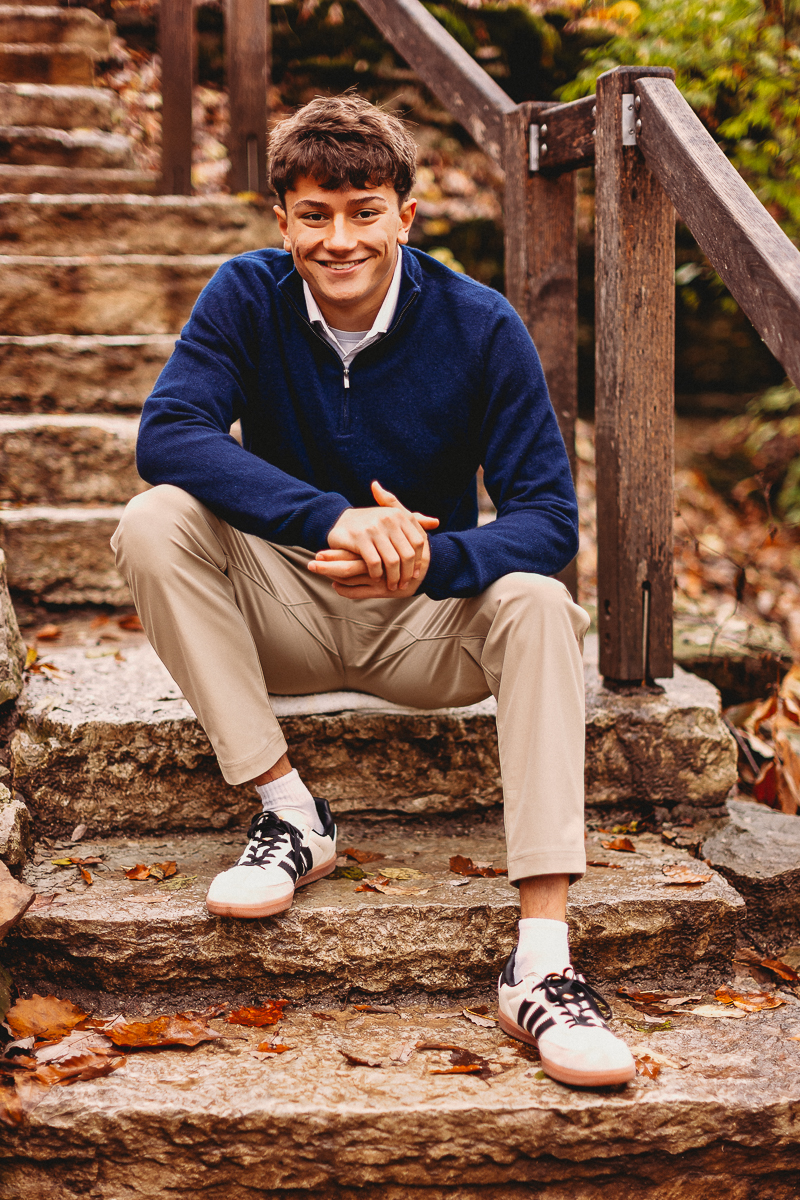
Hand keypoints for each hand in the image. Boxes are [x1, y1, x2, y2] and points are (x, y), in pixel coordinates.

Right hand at [310, 481, 437, 591]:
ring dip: (393, 578)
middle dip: (407, 574)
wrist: (343, 521)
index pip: (419, 543)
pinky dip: (378, 574)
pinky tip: (377, 578)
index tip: (415, 574)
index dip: (418, 561)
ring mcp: (373, 528)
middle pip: (407, 555)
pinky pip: (375, 563)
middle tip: (404, 585)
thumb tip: (435, 523)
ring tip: (392, 586)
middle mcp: (388, 519)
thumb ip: (415, 521)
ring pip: (392, 561)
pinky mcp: (359, 538)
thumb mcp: (393, 518)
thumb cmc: (373, 523)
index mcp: (399, 515)